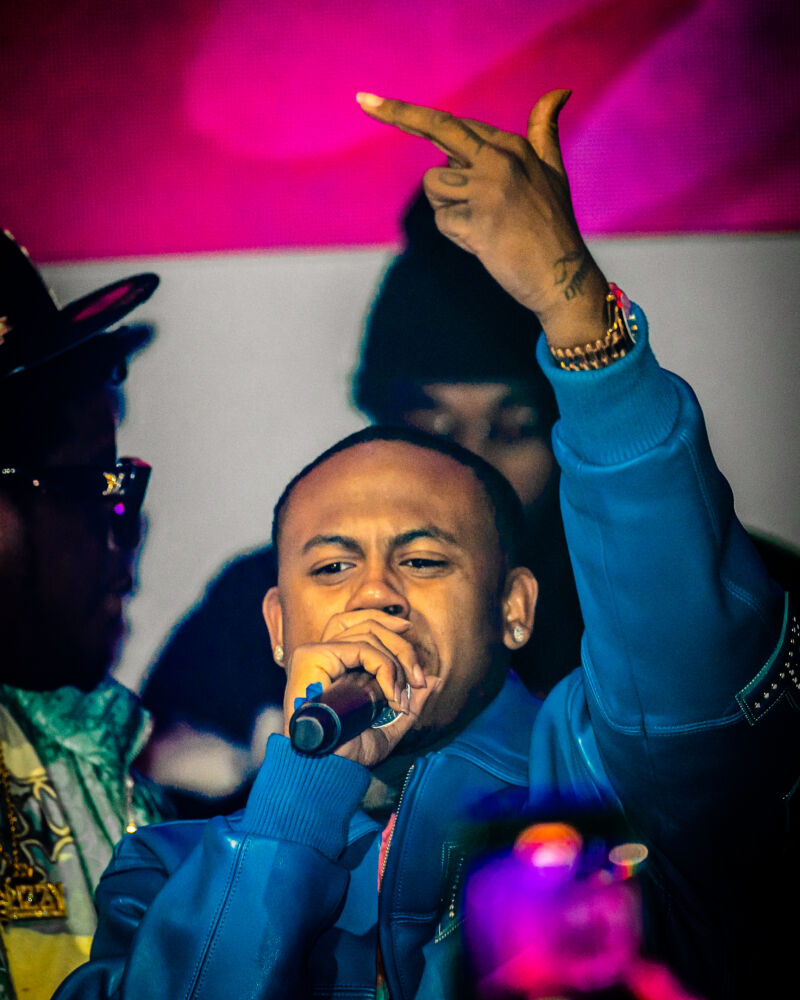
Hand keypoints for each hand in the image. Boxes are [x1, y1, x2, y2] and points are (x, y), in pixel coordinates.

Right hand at [282, 609, 437, 767]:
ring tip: (401, 695)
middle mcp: (321, 657)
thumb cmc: (349, 753)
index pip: (354, 623)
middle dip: (401, 645)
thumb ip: (409, 703)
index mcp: (332, 666)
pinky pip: (361, 649)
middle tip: (417, 679)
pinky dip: (385, 668)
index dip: (383, 620)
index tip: (408, 629)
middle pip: (365, 624)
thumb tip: (434, 680)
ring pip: (366, 633)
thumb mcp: (389, 726)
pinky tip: (391, 695)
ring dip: (396, 661)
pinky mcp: (312, 659)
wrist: (327, 771)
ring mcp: (313, 655)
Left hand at [356, 89, 607, 347]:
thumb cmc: (553, 228)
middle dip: (397, 113)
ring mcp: (490, 189)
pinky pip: (443, 220)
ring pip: (434, 185)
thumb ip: (544, 132)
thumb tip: (559, 90)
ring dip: (447, 207)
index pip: (454, 125)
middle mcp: (500, 160)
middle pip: (438, 128)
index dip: (410, 115)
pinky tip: (483, 242)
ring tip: (481, 224)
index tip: (371, 101)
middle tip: (362, 100)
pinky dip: (456, 234)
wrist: (563, 278)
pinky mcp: (480, 221)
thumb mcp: (553, 172)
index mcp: (512, 146)